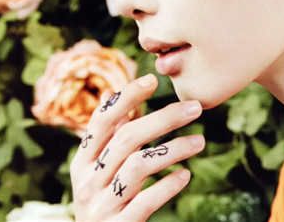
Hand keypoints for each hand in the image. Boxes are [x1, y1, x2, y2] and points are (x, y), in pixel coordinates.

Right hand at [69, 73, 204, 221]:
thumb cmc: (104, 200)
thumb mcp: (98, 170)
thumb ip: (109, 137)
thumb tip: (116, 94)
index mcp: (83, 161)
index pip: (103, 121)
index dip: (126, 97)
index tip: (152, 79)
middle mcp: (88, 180)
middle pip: (127, 138)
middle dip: (164, 118)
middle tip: (195, 107)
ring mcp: (102, 204)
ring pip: (138, 166)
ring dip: (173, 149)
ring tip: (200, 142)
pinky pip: (145, 201)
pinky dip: (167, 186)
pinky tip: (185, 175)